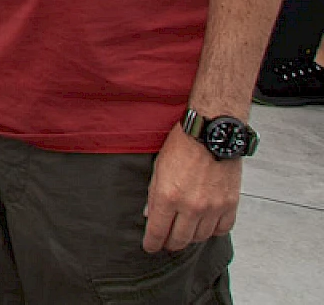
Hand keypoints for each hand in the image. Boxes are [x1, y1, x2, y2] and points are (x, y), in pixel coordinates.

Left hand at [143, 126, 241, 252]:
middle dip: (169, 244)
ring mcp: (213, 208)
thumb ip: (154, 195)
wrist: (210, 133)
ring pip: (200, 237)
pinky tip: (206, 225)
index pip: (157, 232)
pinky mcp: (230, 205)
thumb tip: (150, 215)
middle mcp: (191, 207)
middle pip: (179, 240)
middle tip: (166, 242)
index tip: (150, 247)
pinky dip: (213, 230)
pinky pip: (222, 229)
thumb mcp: (157, 169)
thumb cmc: (181, 146)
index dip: (152, 243)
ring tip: (184, 232)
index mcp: (168, 197)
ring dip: (190, 237)